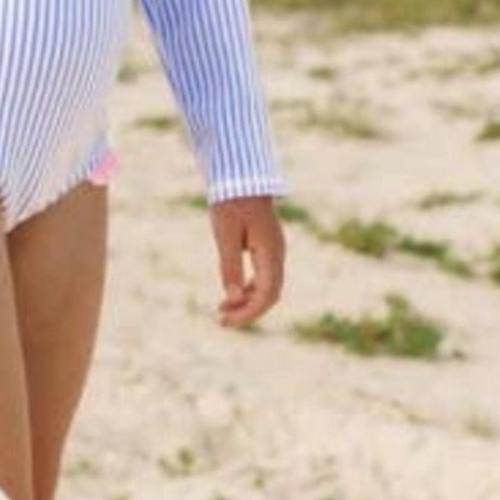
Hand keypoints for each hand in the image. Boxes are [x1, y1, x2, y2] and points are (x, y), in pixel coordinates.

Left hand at [210, 195, 284, 328]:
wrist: (241, 177)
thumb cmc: (231, 202)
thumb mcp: (225, 234)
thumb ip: (230, 266)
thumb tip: (233, 299)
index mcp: (271, 252)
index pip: (267, 294)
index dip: (248, 313)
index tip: (226, 322)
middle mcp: (278, 254)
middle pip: (270, 294)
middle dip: (248, 312)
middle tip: (222, 322)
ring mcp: (274, 251)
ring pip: (268, 287)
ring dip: (248, 302)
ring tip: (222, 311)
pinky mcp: (267, 247)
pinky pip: (264, 276)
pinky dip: (249, 289)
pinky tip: (232, 295)